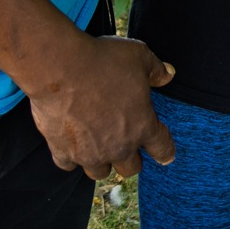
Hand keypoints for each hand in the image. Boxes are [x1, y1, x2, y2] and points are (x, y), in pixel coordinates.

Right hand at [24, 33, 175, 179]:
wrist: (60, 67)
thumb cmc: (103, 60)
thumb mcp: (139, 56)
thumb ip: (157, 70)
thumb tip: (169, 75)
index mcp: (142, 126)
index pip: (163, 149)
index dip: (166, 151)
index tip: (166, 155)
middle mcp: (119, 147)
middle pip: (131, 168)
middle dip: (131, 158)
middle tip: (126, 143)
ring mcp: (89, 153)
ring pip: (100, 172)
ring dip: (101, 161)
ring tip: (98, 146)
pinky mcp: (63, 152)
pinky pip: (68, 165)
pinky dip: (70, 156)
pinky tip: (71, 144)